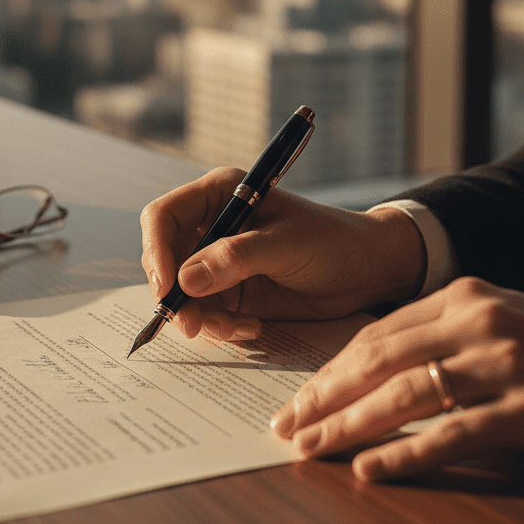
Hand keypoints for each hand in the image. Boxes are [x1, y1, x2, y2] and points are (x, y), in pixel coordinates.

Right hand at [139, 167, 425, 340]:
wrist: (367, 271)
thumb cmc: (333, 241)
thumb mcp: (287, 244)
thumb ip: (237, 258)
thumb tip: (185, 280)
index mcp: (218, 195)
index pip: (163, 218)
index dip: (156, 251)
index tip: (168, 289)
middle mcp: (211, 226)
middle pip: (164, 260)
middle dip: (176, 295)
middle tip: (194, 325)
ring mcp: (217, 262)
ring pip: (181, 294)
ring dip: (201, 317)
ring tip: (239, 328)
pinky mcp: (228, 292)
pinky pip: (204, 314)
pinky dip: (220, 327)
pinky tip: (252, 328)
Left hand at [271, 277, 523, 479]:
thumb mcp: (500, 318)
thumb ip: (440, 332)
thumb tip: (371, 368)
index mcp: (463, 295)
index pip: (376, 335)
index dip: (330, 369)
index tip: (299, 397)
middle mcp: (477, 323)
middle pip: (379, 362)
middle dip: (324, 397)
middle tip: (286, 425)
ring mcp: (504, 365)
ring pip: (405, 395)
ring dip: (349, 425)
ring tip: (310, 449)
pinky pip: (454, 435)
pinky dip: (407, 453)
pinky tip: (371, 469)